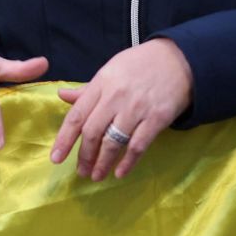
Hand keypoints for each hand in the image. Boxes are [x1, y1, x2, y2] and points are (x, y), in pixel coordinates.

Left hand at [50, 40, 193, 179]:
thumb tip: (61, 95)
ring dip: (102, 163)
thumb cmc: (140, 65)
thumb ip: (88, 89)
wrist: (179, 60)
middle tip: (81, 172)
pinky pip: (138, 145)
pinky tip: (119, 173)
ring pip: (113, 142)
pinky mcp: (157, 118)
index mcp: (102, 84)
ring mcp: (137, 108)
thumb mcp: (110, 70)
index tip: (56, 158)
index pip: (77, 115)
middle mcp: (116, 97)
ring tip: (96, 176)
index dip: (64, 139)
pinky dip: (128, 162)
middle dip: (84, 156)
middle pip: (92, 132)